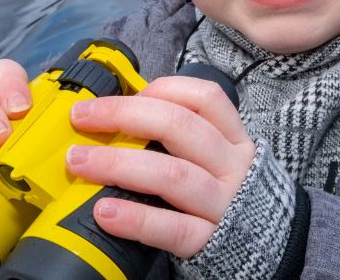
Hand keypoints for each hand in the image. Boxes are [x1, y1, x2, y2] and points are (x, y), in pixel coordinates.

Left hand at [65, 76, 256, 258]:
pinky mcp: (210, 241)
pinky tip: (105, 212)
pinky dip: (135, 218)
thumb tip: (116, 116)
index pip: (204, 98)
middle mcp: (231, 166)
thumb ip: (180, 137)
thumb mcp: (214, 158)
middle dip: (124, 116)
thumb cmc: (222, 194)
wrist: (260, 249)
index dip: (161, 89)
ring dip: (118, 164)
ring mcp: (223, 204)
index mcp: (233, 139)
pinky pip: (172, 227)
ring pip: (172, 174)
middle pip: (180, 127)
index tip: (123, 92)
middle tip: (82, 118)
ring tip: (79, 162)